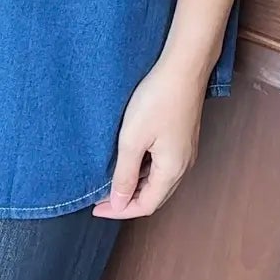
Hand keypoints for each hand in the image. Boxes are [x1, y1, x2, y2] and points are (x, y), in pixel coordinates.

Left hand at [92, 54, 206, 219]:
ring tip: (110, 180)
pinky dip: (143, 171)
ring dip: (134, 186)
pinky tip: (127, 161)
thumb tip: (119, 203)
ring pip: (157, 181)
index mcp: (172, 171)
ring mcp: (184, 153)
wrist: (183, 69)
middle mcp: (183, 166)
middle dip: (127, 201)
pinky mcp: (182, 139)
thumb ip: (124, 175)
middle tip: (100, 199)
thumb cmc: (158, 100)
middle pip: (154, 197)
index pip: (145, 205)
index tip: (95, 208)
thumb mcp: (132, 140)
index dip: (120, 211)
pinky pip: (161, 166)